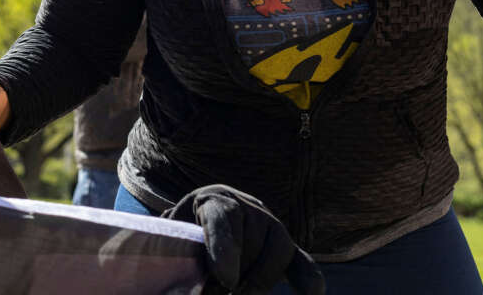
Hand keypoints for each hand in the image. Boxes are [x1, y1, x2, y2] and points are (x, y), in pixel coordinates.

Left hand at [163, 184, 324, 294]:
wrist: (204, 219)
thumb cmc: (184, 233)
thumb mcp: (174, 232)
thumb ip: (175, 246)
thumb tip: (171, 270)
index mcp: (213, 198)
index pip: (222, 216)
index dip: (225, 248)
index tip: (225, 279)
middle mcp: (247, 206)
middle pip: (251, 240)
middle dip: (236, 276)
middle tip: (216, 294)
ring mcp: (271, 224)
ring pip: (277, 252)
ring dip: (260, 282)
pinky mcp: (286, 247)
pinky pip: (301, 261)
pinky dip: (307, 277)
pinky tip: (312, 293)